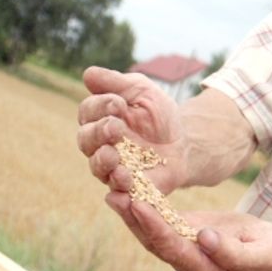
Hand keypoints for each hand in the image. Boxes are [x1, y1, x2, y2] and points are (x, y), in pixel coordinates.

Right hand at [77, 67, 185, 193]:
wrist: (185, 140)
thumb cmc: (158, 113)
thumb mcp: (142, 91)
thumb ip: (116, 83)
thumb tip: (88, 74)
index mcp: (100, 119)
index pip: (88, 112)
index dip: (100, 107)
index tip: (119, 103)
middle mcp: (100, 145)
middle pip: (86, 141)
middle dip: (98, 134)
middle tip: (115, 128)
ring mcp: (112, 168)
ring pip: (98, 168)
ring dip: (104, 163)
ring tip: (116, 159)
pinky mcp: (129, 189)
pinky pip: (119, 196)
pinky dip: (121, 195)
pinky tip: (128, 187)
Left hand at [109, 197, 271, 270]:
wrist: (271, 247)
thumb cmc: (269, 250)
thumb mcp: (262, 253)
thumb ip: (234, 253)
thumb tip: (204, 239)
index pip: (175, 251)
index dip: (156, 229)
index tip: (141, 206)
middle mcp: (188, 264)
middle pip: (155, 243)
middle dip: (135, 220)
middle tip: (116, 196)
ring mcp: (183, 250)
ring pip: (151, 234)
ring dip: (131, 214)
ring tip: (114, 191)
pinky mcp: (183, 234)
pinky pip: (160, 222)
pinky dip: (143, 208)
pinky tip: (129, 191)